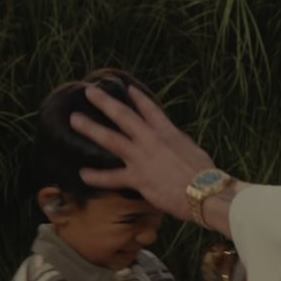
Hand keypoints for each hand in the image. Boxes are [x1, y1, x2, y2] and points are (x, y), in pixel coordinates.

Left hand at [71, 85, 215, 221]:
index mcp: (169, 133)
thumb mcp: (193, 151)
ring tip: (74, 119)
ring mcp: (142, 158)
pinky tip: (83, 174)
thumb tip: (175, 143)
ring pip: (111, 139)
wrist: (205, 192)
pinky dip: (96, 176)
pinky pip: (112, 177)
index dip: (138, 98)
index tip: (128, 88)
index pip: (151, 110)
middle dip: (105, 103)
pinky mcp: (137, 178)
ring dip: (91, 128)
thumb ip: (179, 145)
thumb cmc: (206, 174)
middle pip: (124, 116)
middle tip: (90, 92)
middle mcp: (151, 141)